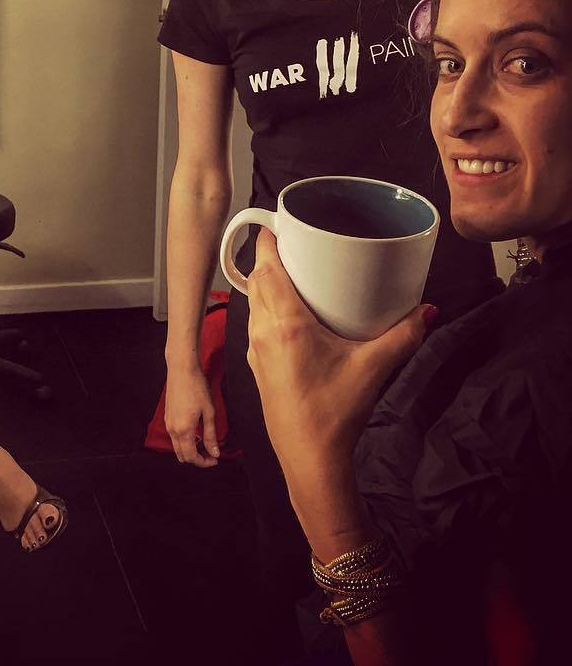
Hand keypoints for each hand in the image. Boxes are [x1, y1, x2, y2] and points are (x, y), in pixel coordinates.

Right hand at [164, 362, 219, 466]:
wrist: (182, 370)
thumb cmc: (197, 388)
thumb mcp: (209, 412)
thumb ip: (210, 435)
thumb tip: (214, 452)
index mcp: (184, 430)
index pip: (192, 457)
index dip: (204, 462)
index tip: (215, 459)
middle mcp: (173, 430)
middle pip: (182, 455)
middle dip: (196, 459)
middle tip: (210, 454)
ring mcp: (168, 423)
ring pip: (176, 447)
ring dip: (189, 450)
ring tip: (203, 442)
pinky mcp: (167, 416)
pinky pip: (174, 436)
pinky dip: (184, 440)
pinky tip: (195, 431)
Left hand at [246, 228, 432, 472]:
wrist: (309, 458)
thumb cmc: (335, 413)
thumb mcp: (374, 368)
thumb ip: (404, 335)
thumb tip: (426, 309)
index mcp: (285, 322)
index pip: (265, 266)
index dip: (266, 240)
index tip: (278, 222)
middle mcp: (262, 330)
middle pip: (257, 278)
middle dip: (270, 256)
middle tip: (296, 242)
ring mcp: (255, 348)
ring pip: (253, 301)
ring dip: (266, 282)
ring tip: (293, 271)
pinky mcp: (257, 363)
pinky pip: (255, 322)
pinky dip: (266, 306)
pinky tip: (288, 310)